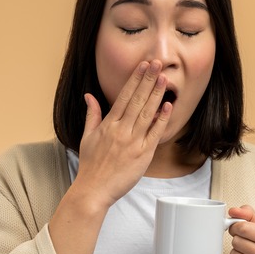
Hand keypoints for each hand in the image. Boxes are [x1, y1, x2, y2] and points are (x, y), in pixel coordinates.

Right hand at [73, 60, 171, 207]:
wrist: (93, 190)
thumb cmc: (90, 165)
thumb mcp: (87, 137)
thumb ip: (92, 114)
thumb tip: (89, 96)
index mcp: (108, 124)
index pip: (124, 96)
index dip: (135, 79)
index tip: (143, 65)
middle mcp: (121, 130)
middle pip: (137, 100)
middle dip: (148, 80)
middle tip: (158, 63)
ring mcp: (133, 142)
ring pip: (147, 113)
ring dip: (156, 94)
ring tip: (165, 78)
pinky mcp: (143, 155)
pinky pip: (154, 134)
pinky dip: (161, 119)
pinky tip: (168, 106)